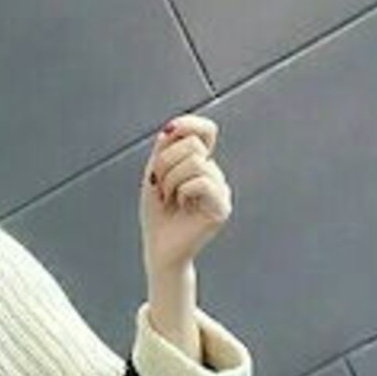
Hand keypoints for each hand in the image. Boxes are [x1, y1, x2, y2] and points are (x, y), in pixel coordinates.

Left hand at [139, 114, 230, 274]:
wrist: (159, 250)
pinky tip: (181, 206)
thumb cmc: (157, 217)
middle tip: (161, 187)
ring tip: (170, 198)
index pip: (205, 130)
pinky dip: (183, 191)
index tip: (166, 134)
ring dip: (171, 180)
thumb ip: (164, 149)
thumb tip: (172, 127)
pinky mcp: (221, 208)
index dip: (187, 125)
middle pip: (193, 145)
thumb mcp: (155, 175)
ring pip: (195, 162)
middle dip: (166, 163)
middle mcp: (214, 175)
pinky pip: (201, 182)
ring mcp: (221, 191)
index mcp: (201, 165)